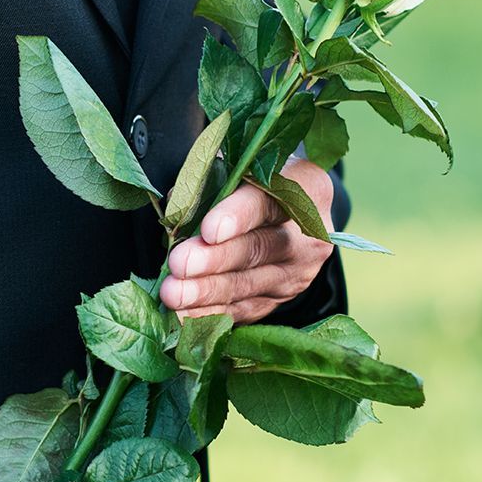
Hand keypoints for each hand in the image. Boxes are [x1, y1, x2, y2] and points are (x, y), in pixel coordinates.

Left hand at [159, 157, 334, 323]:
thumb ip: (214, 181)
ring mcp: (297, 273)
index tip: (208, 230)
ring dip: (206, 292)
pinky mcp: (279, 299)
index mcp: (305, 187)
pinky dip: (210, 314)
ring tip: (173, 294)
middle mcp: (308, 235)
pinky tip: (183, 315)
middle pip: (257, 249)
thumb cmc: (256, 180)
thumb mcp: (243, 166)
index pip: (268, 202)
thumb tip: (176, 207)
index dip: (237, 216)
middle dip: (214, 260)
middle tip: (180, 264)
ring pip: (247, 285)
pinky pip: (243, 310)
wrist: (287, 214)